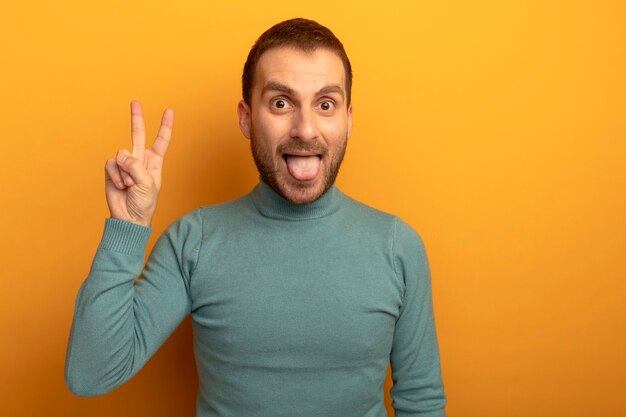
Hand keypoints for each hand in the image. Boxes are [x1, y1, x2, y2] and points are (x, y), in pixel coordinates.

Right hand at [104, 101, 173, 226]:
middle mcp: (140, 160)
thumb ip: (135, 166)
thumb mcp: (147, 184)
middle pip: (138, 134)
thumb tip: (121, 154)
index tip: (169, 111)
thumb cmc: (144, 203)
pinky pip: (111, 164)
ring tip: (128, 185)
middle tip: (135, 102)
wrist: (129, 218)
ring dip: (124, 172)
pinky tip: (119, 185)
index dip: (165, 126)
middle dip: (137, 118)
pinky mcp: (112, 169)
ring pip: (121, 155)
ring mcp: (125, 164)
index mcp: (154, 162)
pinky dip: (115, 176)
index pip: (161, 141)